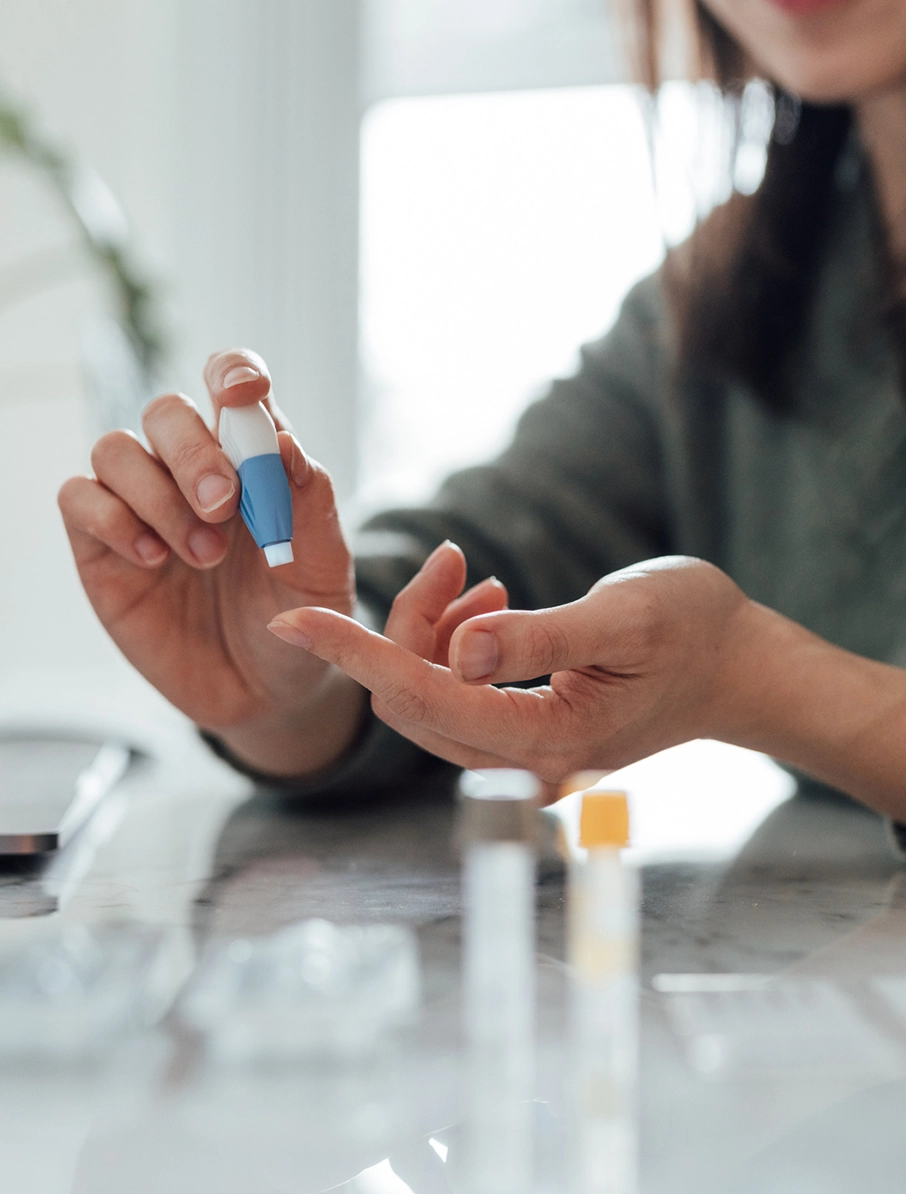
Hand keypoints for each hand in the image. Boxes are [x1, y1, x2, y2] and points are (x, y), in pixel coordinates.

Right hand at [59, 349, 363, 775]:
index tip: (243, 393)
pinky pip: (79, 498)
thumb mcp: (323, 569)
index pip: (230, 387)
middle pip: (166, 412)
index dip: (232, 374)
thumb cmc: (297, 618)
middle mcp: (189, 472)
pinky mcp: (102, 548)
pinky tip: (153, 558)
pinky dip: (112, 518)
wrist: (265, 692)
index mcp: (250, 460)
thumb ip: (310, 504)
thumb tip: (284, 440)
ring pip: (117, 450)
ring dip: (159, 496)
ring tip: (202, 555)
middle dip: (193, 451)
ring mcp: (141, 507)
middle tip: (224, 506)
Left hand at [267, 551, 757, 791]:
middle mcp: (522, 766)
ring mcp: (519, 759)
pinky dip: (453, 645)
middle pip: (412, 700)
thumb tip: (459, 651)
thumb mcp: (625, 618)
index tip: (294, 619)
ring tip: (489, 585)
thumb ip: (540, 637)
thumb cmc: (693, 631)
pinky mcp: (517, 739)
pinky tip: (492, 608)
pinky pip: (453, 695)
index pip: (421, 698)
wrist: (735, 666)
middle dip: (408, 626)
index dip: (355, 654)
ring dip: (434, 632)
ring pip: (427, 695)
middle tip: (454, 562)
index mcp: (546, 741)